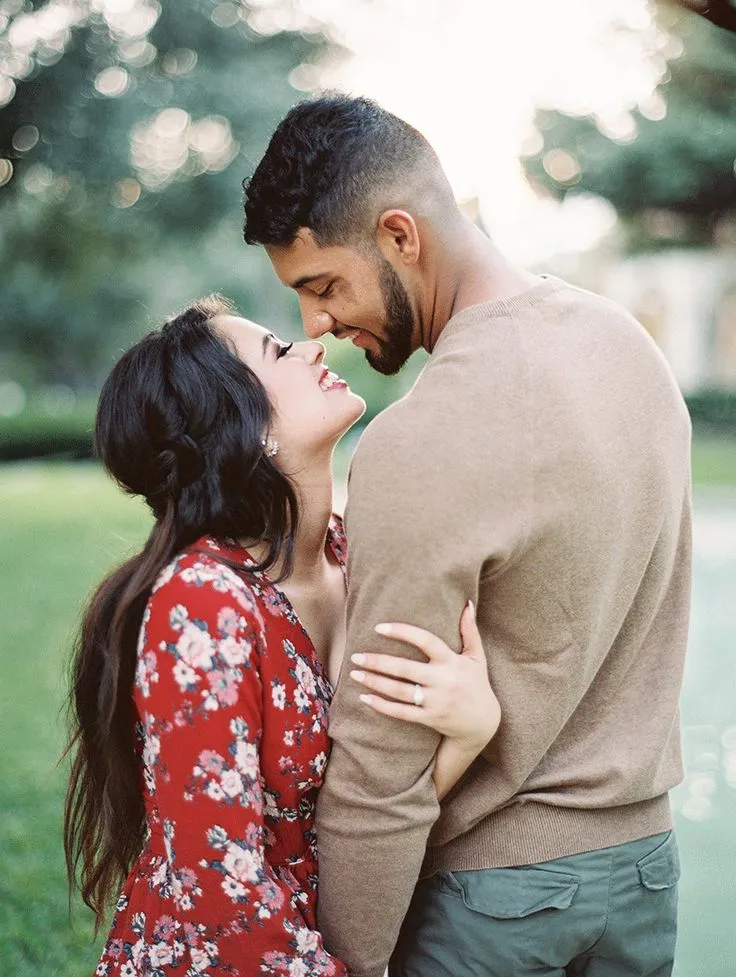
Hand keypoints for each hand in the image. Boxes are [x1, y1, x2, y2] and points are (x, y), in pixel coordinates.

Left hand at [349, 602, 500, 749]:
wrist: (483, 723)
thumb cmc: (477, 684)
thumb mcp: (477, 657)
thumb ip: (470, 630)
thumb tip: (467, 603)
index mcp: (452, 661)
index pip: (425, 641)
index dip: (402, 632)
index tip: (379, 628)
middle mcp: (443, 681)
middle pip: (405, 668)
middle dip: (377, 662)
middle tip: (355, 656)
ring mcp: (435, 702)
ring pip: (399, 691)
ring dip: (374, 682)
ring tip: (354, 673)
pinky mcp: (429, 719)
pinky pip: (401, 713)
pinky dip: (381, 706)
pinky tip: (364, 698)